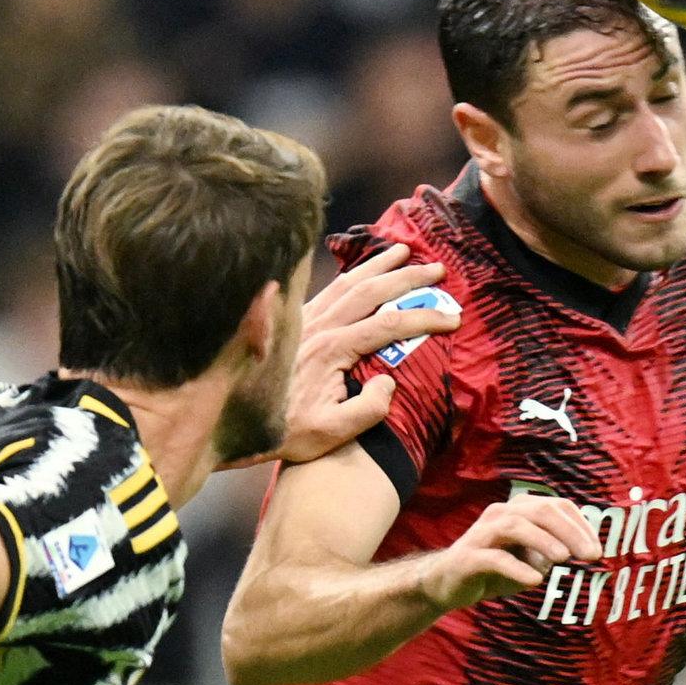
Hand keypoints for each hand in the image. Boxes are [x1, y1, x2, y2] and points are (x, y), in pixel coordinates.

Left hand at [267, 243, 461, 465]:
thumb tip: (389, 382)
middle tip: (438, 267)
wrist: (232, 422)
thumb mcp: (329, 435)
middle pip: (371, 291)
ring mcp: (303, 319)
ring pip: (347, 281)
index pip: (389, 326)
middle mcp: (318, 326)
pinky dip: (349, 272)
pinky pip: (327, 287)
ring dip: (378, 264)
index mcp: (333, 350)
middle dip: (407, 277)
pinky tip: (361, 268)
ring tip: (404, 249)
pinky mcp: (292, 320)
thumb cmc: (284, 432)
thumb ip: (365, 412)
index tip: (454, 319)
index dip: (425, 320)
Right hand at [420, 495, 603, 610]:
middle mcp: (501, 514)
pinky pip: (494, 558)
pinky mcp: (468, 557)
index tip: (597, 550)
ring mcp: (482, 534)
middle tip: (591, 555)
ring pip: (516, 526)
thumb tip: (580, 551)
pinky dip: (517, 568)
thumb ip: (552, 552)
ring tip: (564, 559)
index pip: (557, 506)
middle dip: (569, 531)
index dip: (581, 525)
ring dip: (543, 540)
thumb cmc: (494, 568)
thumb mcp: (529, 559)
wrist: (446, 583)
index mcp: (519, 510)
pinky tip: (535, 581)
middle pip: (540, 511)